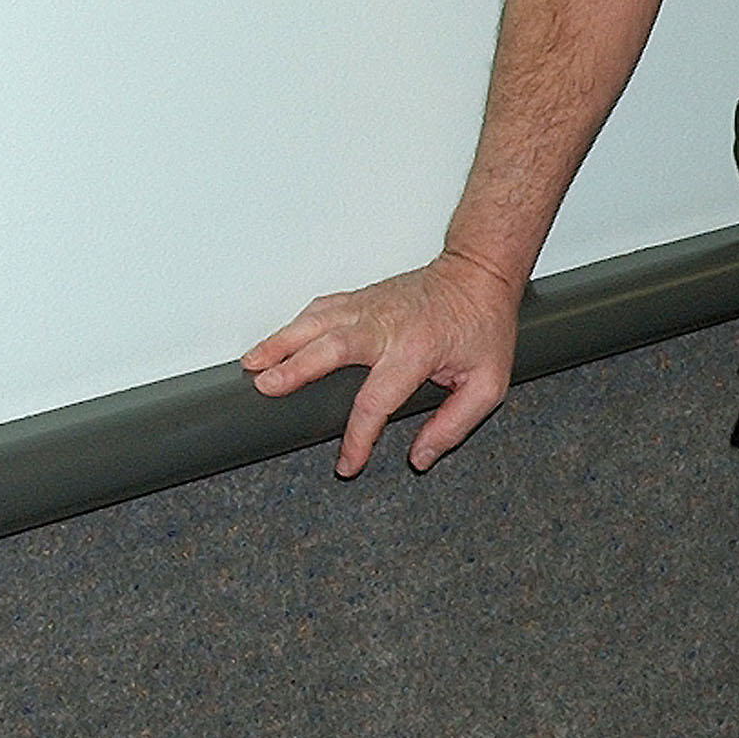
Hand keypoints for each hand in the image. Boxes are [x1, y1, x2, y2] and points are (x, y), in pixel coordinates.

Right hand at [241, 247, 521, 476]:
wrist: (479, 273)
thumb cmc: (484, 326)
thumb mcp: (488, 384)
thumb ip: (454, 425)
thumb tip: (419, 457)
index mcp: (418, 349)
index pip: (377, 399)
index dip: (359, 436)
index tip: (347, 463)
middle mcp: (387, 324)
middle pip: (331, 347)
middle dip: (295, 368)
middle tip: (265, 388)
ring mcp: (370, 307)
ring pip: (316, 322)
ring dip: (281, 342)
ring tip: (250, 365)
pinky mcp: (361, 297)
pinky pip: (321, 309)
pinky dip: (295, 325)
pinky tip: (275, 343)